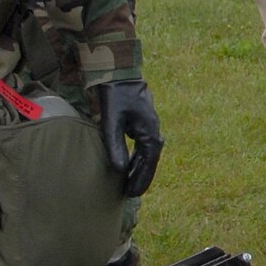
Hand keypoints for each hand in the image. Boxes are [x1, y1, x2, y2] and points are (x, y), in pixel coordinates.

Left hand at [97, 80, 163, 196]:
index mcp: (150, 133)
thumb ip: (116, 145)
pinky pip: (144, 146)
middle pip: (150, 161)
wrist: (120, 72)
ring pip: (148, 154)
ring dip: (140, 169)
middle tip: (130, 193)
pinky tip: (129, 164)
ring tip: (130, 183)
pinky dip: (138, 158)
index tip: (132, 193)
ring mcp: (150, 127)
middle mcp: (154, 131)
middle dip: (141, 178)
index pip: (148, 163)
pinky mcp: (143, 123)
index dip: (141, 180)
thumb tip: (120, 169)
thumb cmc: (115, 95)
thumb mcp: (112, 121)